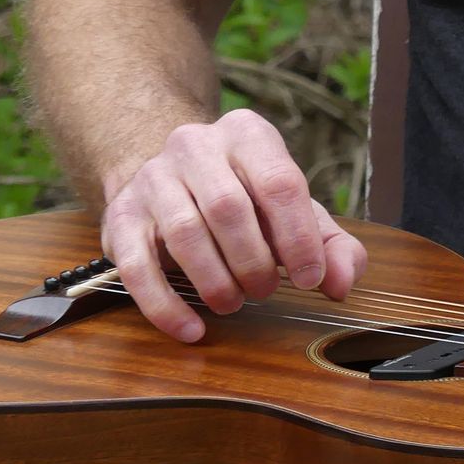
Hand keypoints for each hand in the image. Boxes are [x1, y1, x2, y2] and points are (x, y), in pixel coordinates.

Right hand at [101, 108, 367, 341]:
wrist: (172, 180)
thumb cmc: (247, 200)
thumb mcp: (295, 213)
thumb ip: (332, 246)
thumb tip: (342, 283)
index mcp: (248, 135)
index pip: (279, 182)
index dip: (299, 238)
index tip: (310, 280)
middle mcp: (195, 145)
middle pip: (228, 207)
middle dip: (254, 261)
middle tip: (265, 291)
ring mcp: (152, 178)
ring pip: (183, 233)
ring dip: (215, 281)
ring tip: (233, 303)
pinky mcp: (120, 216)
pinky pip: (135, 265)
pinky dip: (165, 305)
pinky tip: (191, 328)